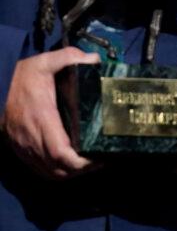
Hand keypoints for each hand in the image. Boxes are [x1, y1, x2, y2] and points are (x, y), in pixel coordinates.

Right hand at [0, 47, 99, 178]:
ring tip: (90, 163)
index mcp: (42, 118)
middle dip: (84, 169)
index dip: (82, 162)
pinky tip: (70, 165)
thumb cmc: (20, 77)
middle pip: (60, 168)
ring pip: (52, 173)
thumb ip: (69, 57)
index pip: (61, 152)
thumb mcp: (43, 62)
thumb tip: (95, 59)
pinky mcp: (20, 150)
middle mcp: (32, 138)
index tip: (101, 157)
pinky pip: (42, 170)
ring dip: (72, 173)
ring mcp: (25, 147)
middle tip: (103, 159)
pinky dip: (58, 172)